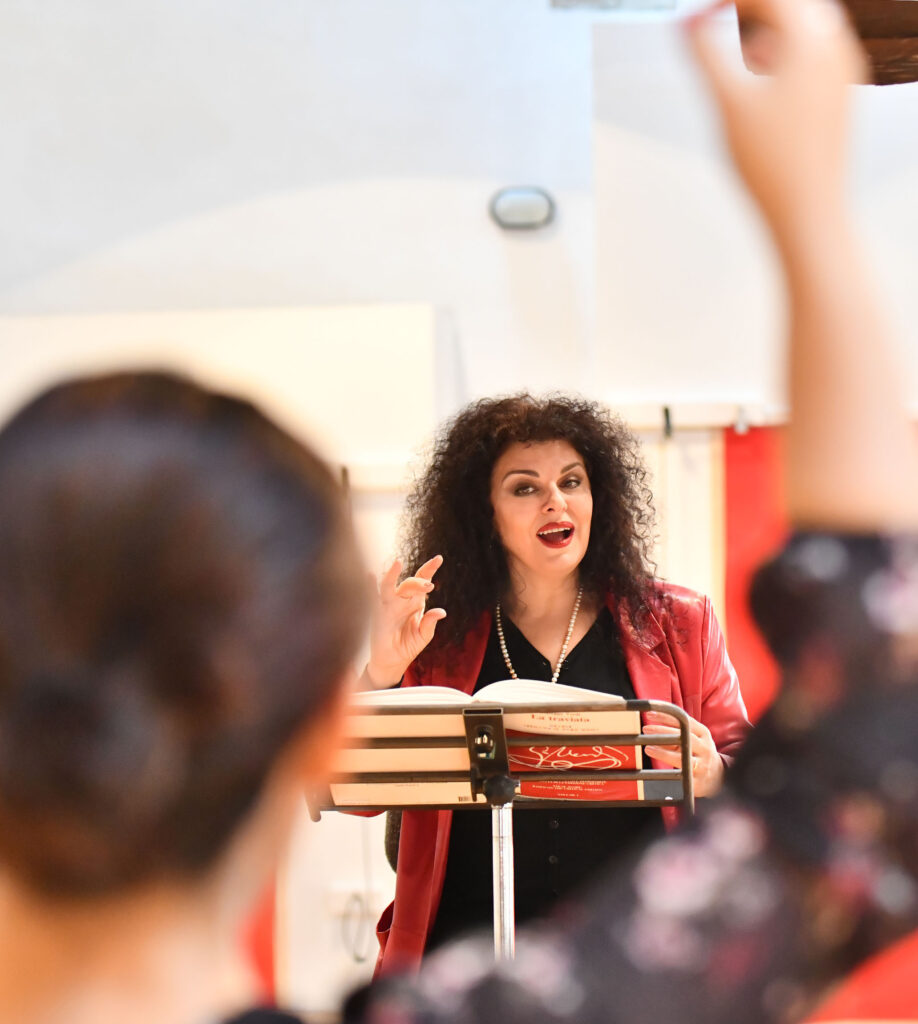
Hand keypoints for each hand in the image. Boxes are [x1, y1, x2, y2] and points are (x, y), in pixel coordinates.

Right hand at [365, 556, 446, 686]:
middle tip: (429, 586)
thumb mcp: (423, 636)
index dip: (429, 568)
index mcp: (416, 602)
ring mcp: (388, 605)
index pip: (422, 580)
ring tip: (397, 563)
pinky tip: (370, 575)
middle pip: (409, 583)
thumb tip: (441, 612)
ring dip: (393, 575)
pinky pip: (373, 596)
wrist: (392, 661)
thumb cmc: (408, 646)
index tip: (438, 558)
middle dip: (418, 582)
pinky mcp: (377, 613)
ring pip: (390, 586)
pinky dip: (370, 585)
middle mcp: (402, 600)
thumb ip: (430, 623)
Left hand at [643, 711, 724, 797]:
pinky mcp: (697, 782)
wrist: (718, 776)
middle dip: (663, 732)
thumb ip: (674, 734)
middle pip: (684, 736)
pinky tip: (658, 771)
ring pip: (683, 757)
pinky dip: (670, 773)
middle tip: (646, 729)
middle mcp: (705, 748)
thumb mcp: (692, 740)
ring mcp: (702, 765)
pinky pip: (683, 776)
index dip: (667, 717)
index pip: (685, 721)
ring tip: (648, 748)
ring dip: (664, 753)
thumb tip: (651, 729)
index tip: (650, 713)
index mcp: (703, 734)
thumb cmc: (698, 753)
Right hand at [685, 0, 864, 241]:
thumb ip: (703, 56)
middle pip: (792, 6)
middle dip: (753, 10)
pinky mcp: (839, 96)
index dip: (725, 2)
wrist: (809, 212)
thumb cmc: (775, 168)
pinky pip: (816, 53)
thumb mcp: (727, 104)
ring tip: (739, 45)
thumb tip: (685, 28)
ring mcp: (842, 73)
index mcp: (812, 41)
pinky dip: (787, 50)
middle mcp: (836, 49)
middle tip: (716, 20)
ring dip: (771, 28)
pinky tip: (764, 73)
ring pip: (807, 26)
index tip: (696, 17)